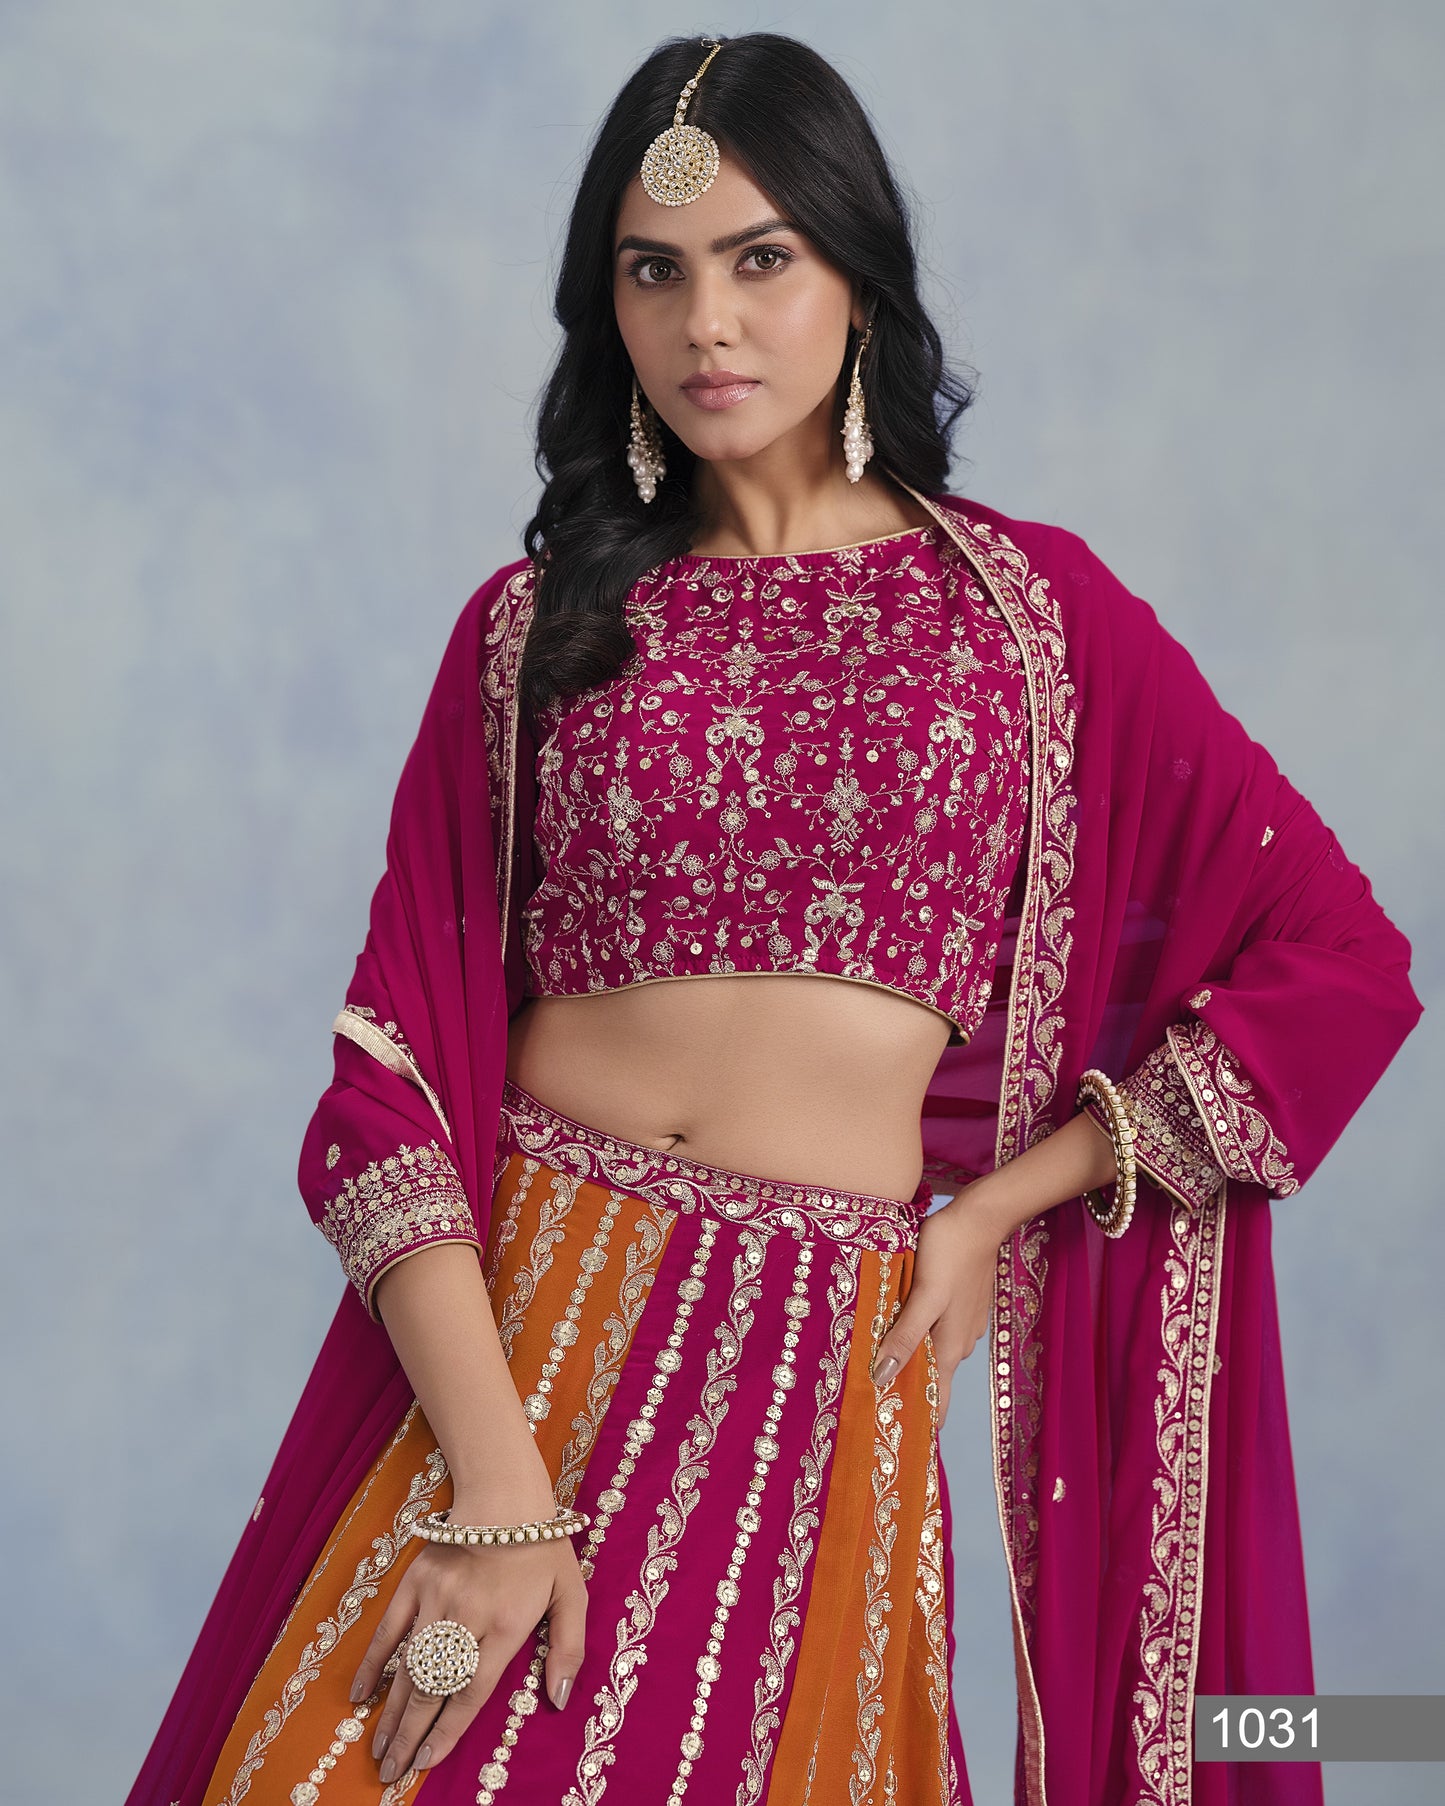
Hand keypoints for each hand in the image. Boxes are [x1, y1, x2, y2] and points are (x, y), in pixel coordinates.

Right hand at [349, 1521, 587, 1785]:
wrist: (505, 1494)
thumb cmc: (542, 1547)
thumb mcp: (572, 1594)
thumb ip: (569, 1648)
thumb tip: (561, 1698)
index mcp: (505, 1627)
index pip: (470, 1693)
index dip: (446, 1732)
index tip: (426, 1762)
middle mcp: (466, 1618)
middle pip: (433, 1689)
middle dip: (410, 1736)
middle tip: (391, 1773)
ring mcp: (435, 1600)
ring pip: (408, 1668)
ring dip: (390, 1713)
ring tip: (379, 1750)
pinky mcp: (414, 1583)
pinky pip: (387, 1631)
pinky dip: (372, 1665)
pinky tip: (360, 1696)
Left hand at [869, 1187, 1004, 1426]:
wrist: (981, 1218)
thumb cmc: (948, 1253)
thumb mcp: (923, 1296)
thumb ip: (905, 1336)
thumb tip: (882, 1378)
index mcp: (949, 1347)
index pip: (936, 1400)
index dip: (918, 1421)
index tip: (893, 1439)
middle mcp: (960, 1342)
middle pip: (932, 1377)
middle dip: (907, 1389)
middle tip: (873, 1400)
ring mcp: (964, 1323)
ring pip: (934, 1351)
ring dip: (912, 1358)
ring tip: (880, 1361)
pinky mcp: (963, 1304)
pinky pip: (938, 1329)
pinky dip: (921, 1334)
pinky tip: (904, 1325)